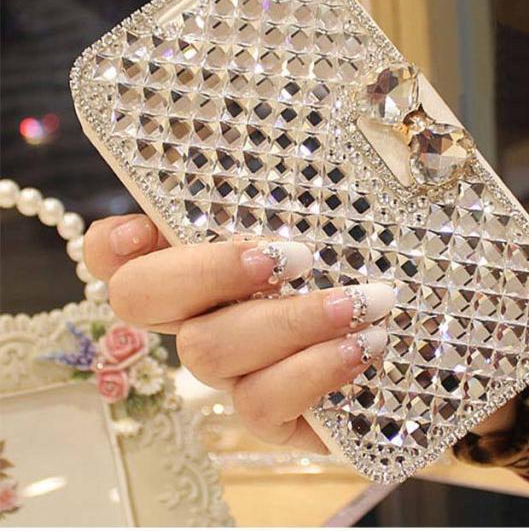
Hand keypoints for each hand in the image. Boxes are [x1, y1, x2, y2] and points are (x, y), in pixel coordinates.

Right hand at [84, 214, 393, 453]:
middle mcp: (198, 313)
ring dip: (287, 322)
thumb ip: (314, 184)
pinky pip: (257, 404)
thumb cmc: (366, 259)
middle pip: (140, 297)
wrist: (408, 338)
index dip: (110, 243)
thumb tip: (340, 124)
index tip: (141, 227)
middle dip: (208, 270)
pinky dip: (312, 371)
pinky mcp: (266, 414)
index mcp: (201, 261)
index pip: (116, 253)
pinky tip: (364, 346)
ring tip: (359, 303)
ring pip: (204, 351)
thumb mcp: (340, 212)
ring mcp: (227, 368)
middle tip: (290, 255)